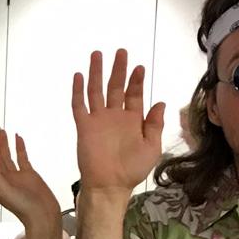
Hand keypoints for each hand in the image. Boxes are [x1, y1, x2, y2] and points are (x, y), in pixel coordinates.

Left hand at [0, 124, 59, 229]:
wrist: (43, 215)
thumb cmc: (24, 209)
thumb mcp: (4, 192)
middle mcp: (4, 177)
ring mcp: (16, 176)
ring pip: (5, 154)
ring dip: (1, 142)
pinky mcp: (28, 175)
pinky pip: (22, 158)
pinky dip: (19, 147)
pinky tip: (18, 139)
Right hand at [72, 49, 165, 195]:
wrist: (109, 185)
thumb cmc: (132, 170)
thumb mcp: (152, 147)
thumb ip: (155, 124)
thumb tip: (160, 103)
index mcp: (132, 120)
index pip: (134, 95)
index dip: (136, 81)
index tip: (139, 67)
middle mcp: (115, 116)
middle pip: (115, 87)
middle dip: (118, 69)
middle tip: (121, 52)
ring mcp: (98, 120)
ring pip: (96, 90)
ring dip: (97, 73)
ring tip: (97, 55)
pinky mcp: (84, 126)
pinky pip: (79, 105)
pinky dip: (78, 91)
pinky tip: (78, 76)